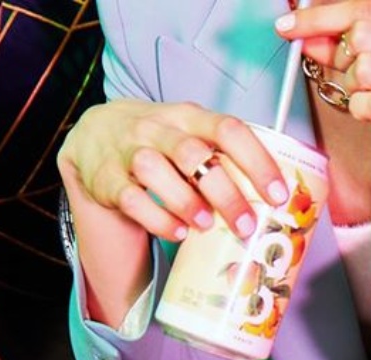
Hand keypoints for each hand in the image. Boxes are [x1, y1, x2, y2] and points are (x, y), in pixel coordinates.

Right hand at [57, 99, 288, 240]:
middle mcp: (157, 129)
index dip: (257, 161)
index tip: (277, 194)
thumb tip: (268, 199)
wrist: (94, 136)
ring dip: (187, 202)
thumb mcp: (188, 132)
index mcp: (188, 116)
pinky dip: (158, 219)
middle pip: (194, 154)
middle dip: (226, 193)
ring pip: (156, 171)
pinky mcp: (107, 180)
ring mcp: (129, 152)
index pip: (228, 129)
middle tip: (247, 225)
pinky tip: (178, 231)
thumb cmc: (157, 140)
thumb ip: (220, 155)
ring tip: (207, 226)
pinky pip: (131, 199)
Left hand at [276, 0, 370, 206]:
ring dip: (351, 85)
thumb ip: (365, 48)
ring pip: (365, 67)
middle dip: (339, 54)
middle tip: (345, 74)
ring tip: (365, 96)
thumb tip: (313, 34)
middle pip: (363, 33)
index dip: (324, 16)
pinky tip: (369, 113)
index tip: (292, 24)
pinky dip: (358, 108)